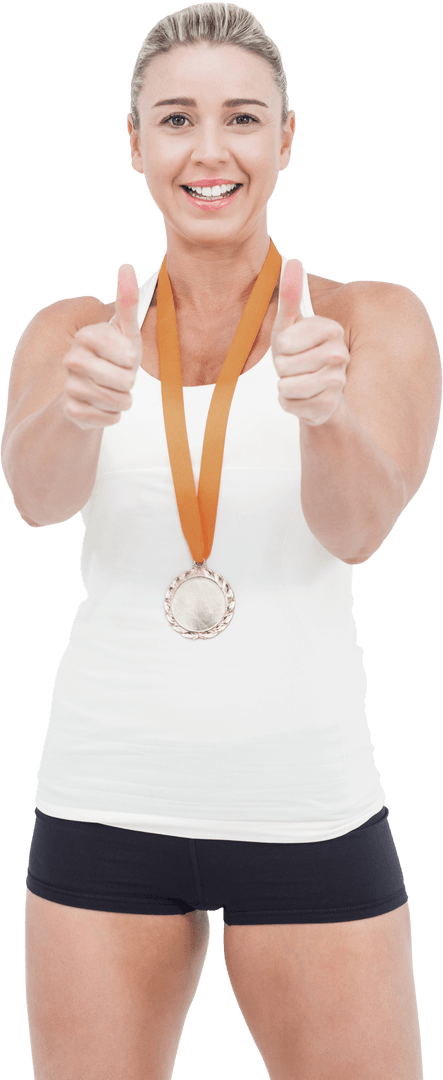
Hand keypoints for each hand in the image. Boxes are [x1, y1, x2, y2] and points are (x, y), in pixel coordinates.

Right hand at [62, 263, 140, 429]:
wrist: (86, 393)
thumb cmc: (112, 358)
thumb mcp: (124, 331)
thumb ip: (127, 301)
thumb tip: (126, 265)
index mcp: (86, 336)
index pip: (129, 356)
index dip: (132, 360)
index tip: (121, 357)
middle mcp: (72, 360)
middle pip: (126, 380)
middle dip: (129, 382)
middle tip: (117, 376)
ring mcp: (70, 386)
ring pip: (119, 401)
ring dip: (122, 399)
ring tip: (111, 391)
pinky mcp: (72, 411)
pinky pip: (110, 418)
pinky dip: (112, 415)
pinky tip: (100, 406)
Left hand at [271, 259, 349, 425]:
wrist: (318, 394)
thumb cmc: (300, 355)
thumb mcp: (290, 325)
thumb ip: (290, 295)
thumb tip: (292, 260)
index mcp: (331, 329)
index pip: (286, 341)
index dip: (282, 346)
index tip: (292, 346)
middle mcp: (340, 354)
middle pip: (284, 365)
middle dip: (282, 368)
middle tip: (295, 366)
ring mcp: (337, 382)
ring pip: (286, 385)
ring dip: (284, 386)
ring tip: (297, 381)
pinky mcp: (328, 406)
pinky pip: (290, 403)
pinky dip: (289, 402)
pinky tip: (302, 398)